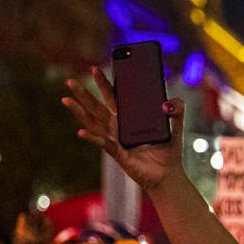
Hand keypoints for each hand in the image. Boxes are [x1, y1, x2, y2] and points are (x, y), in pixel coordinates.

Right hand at [61, 66, 185, 191]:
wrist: (168, 175)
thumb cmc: (168, 150)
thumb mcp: (176, 127)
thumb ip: (177, 110)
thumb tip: (166, 104)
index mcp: (128, 117)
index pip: (113, 96)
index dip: (104, 83)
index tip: (95, 68)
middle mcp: (117, 126)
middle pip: (97, 106)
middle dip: (84, 93)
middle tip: (70, 80)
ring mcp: (115, 139)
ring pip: (93, 122)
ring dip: (79, 111)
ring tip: (66, 99)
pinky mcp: (117, 153)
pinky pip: (102, 143)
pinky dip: (91, 138)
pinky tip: (81, 132)